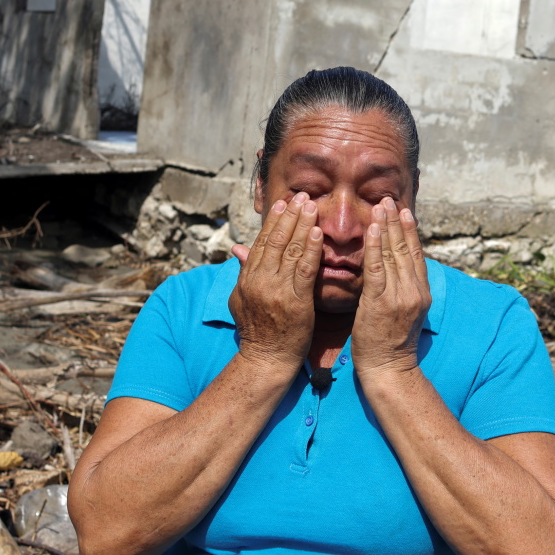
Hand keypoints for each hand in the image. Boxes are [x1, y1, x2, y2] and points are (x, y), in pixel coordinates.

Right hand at [227, 192, 322, 370]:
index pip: (261, 242)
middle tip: (301, 195)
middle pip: (275, 240)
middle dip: (289, 215)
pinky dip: (310, 249)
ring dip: (301, 224)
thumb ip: (243, 273)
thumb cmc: (258, 331)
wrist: (266, 359)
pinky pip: (304, 269)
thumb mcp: (241, 299)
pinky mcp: (295, 301)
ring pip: (290, 250)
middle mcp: (259, 280)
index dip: (273, 220)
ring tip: (311, 205)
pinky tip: (317, 232)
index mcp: (247, 278)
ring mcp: (276, 290)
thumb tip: (238, 250)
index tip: (283, 203)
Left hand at [350, 199, 429, 376]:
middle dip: (397, 221)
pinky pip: (377, 269)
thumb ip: (405, 290)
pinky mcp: (380, 302)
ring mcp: (399, 296)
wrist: (389, 370)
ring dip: (386, 227)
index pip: (416, 254)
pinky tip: (371, 229)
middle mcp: (414, 291)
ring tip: (381, 206)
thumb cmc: (391, 343)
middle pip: (406, 249)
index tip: (404, 211)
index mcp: (421, 293)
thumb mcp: (406, 313)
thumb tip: (399, 269)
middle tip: (390, 199)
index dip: (410, 231)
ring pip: (393, 254)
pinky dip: (374, 247)